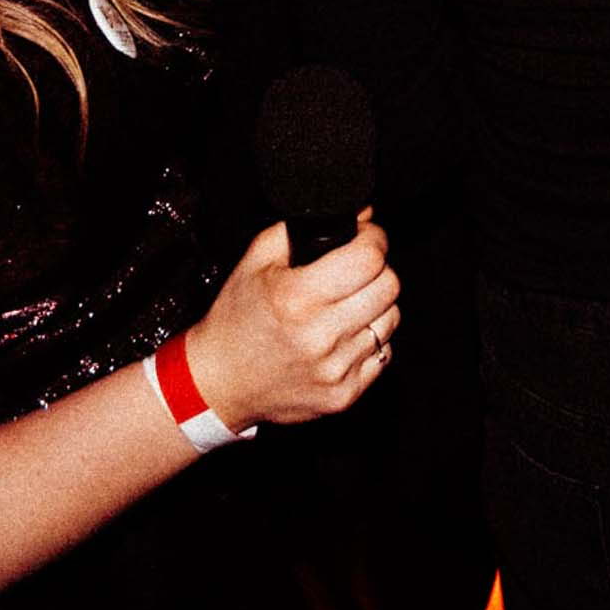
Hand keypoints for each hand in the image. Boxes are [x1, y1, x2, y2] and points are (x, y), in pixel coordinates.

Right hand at [181, 218, 400, 430]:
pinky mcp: (344, 395)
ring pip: (390, 319)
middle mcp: (319, 336)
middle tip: (356, 271)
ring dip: (376, 306)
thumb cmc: (237, 319)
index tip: (366, 238)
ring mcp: (334, 369)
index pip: (369, 258)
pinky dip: (369, 341)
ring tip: (346, 306)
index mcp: (296, 298)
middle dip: (377, 270)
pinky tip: (343, 337)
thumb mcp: (256, 260)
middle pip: (389, 286)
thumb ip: (302, 227)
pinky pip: (383, 354)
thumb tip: (360, 214)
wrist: (218, 382)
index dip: (373, 239)